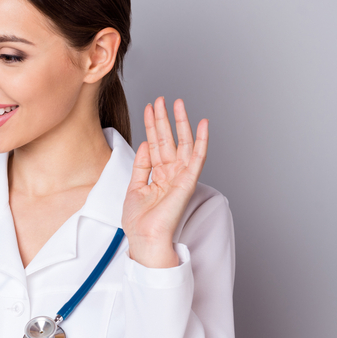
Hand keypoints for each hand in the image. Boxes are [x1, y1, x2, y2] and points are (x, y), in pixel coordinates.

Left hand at [121, 97, 207, 267]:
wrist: (144, 239)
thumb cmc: (139, 221)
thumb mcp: (134, 187)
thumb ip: (141, 165)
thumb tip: (146, 143)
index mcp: (158, 175)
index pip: (156, 144)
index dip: (152, 126)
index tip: (149, 107)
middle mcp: (171, 173)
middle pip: (169, 140)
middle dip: (164, 119)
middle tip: (162, 99)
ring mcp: (180, 177)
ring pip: (183, 143)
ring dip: (180, 123)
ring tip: (177, 103)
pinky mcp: (188, 182)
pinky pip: (197, 158)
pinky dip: (201, 140)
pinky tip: (202, 124)